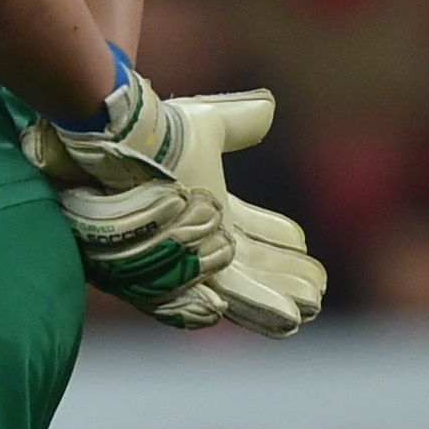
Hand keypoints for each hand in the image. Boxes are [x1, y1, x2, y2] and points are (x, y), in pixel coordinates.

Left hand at [21, 77, 329, 333]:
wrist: (112, 147)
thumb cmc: (151, 138)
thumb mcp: (205, 129)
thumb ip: (238, 123)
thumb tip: (269, 108)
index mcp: (211, 211)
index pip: (254, 233)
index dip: (281, 241)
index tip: (305, 247)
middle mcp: (199, 240)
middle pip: (251, 269)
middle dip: (284, 283)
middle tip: (315, 296)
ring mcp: (184, 260)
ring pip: (236, 290)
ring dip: (269, 304)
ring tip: (302, 315)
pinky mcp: (169, 276)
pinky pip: (207, 300)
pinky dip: (240, 310)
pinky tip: (273, 320)